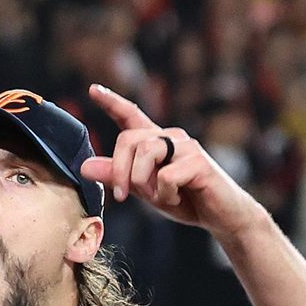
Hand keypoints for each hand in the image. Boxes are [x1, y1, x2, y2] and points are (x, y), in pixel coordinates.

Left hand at [82, 84, 262, 238]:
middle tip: (121, 196)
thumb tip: (84, 167)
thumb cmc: (184, 200)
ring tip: (157, 198)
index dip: (112, 102)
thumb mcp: (144, 190)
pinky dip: (165, 195)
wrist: (221, 215)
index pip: (131, 115)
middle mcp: (171, 137)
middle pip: (129, 139)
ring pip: (145, 153)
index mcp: (157, 141)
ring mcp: (186, 146)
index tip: (92, 90)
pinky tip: (178, 198)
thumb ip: (117, 176)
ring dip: (142, 182)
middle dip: (119, 171)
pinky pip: (165, 176)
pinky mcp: (198, 162)